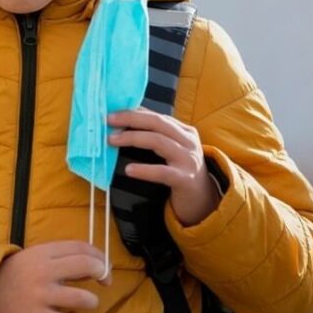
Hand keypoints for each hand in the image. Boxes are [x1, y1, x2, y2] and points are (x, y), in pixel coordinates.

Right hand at [0, 240, 111, 312]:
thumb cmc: (14, 275)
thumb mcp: (34, 258)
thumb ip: (60, 259)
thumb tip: (95, 265)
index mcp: (42, 252)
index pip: (81, 247)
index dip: (100, 255)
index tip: (104, 266)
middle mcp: (43, 270)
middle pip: (87, 266)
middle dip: (103, 273)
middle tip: (105, 282)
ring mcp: (40, 294)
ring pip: (83, 298)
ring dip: (91, 301)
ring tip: (86, 303)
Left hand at [107, 108, 220, 226]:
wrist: (203, 200)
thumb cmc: (181, 172)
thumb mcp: (173, 149)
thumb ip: (155, 135)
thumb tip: (125, 121)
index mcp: (184, 131)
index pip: (157, 116)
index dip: (134, 112)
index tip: (112, 111)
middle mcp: (188, 141)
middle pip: (158, 123)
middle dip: (131, 119)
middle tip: (108, 120)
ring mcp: (188, 160)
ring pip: (159, 141)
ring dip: (133, 138)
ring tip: (112, 140)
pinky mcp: (185, 179)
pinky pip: (162, 172)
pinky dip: (144, 170)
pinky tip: (128, 170)